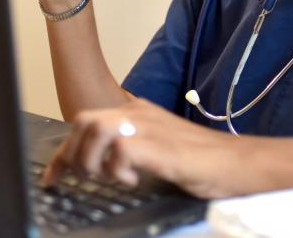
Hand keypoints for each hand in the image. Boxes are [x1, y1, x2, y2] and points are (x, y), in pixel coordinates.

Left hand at [42, 99, 240, 198]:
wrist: (238, 162)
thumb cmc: (204, 160)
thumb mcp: (160, 148)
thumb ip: (134, 148)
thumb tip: (105, 164)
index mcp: (140, 112)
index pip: (88, 123)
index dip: (65, 151)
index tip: (54, 175)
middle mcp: (140, 113)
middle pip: (84, 120)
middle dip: (73, 153)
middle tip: (81, 178)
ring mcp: (149, 127)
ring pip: (95, 128)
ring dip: (91, 159)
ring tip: (108, 177)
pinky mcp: (158, 145)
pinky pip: (119, 149)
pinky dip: (117, 168)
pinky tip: (131, 179)